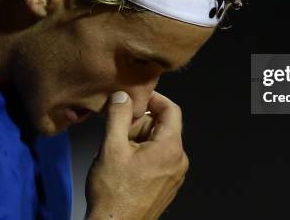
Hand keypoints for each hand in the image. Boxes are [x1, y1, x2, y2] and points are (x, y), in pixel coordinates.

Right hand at [85, 91, 188, 219]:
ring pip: (158, 143)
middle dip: (139, 124)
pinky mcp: (166, 186)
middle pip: (162, 127)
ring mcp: (174, 175)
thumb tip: (122, 96)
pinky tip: (123, 165)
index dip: (153, 98)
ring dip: (138, 140)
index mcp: (170, 148)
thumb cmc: (113, 193)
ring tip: (117, 152)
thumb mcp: (111, 147)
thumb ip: (118, 116)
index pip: (171, 109)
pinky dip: (141, 154)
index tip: (135, 97)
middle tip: (117, 131)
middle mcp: (178, 161)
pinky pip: (157, 160)